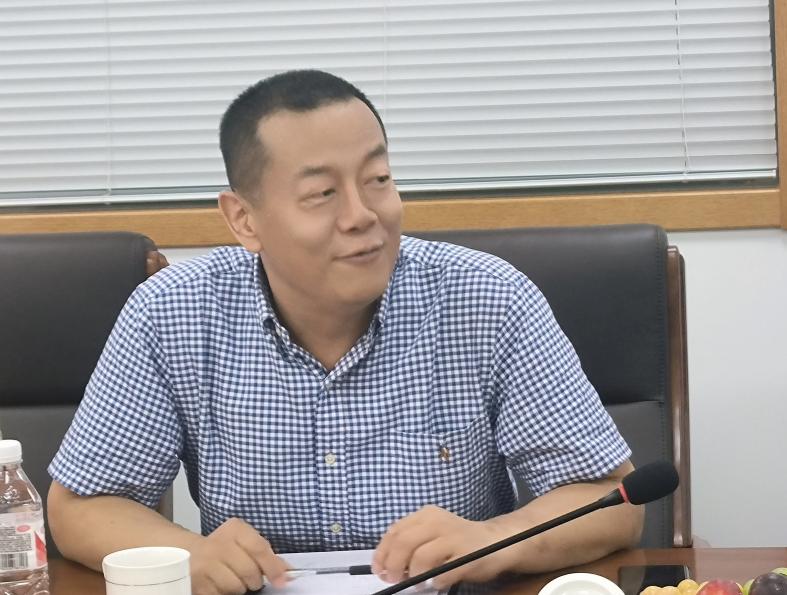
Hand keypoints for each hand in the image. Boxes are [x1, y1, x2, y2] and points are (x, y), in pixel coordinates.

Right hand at [187, 517, 289, 594]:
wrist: (189, 553)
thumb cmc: (223, 548)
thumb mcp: (244, 542)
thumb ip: (266, 554)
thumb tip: (286, 572)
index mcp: (234, 529)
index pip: (259, 548)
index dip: (272, 566)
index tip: (282, 580)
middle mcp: (217, 544)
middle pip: (250, 571)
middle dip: (254, 579)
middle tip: (250, 577)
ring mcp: (204, 564)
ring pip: (236, 586)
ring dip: (239, 588)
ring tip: (232, 578)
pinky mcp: (197, 583)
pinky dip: (224, 593)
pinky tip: (220, 584)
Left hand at [372, 505, 513, 589]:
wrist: (496, 542)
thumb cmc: (457, 541)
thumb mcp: (432, 533)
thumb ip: (411, 542)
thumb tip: (387, 565)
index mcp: (426, 515)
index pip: (395, 531)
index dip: (383, 553)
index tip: (379, 570)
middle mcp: (438, 522)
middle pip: (404, 542)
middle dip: (394, 565)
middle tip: (394, 579)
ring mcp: (454, 538)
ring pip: (421, 557)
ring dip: (415, 575)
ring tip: (418, 583)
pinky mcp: (468, 556)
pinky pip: (444, 573)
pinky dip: (436, 581)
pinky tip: (438, 582)